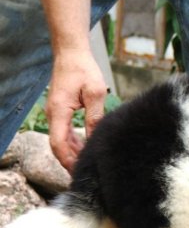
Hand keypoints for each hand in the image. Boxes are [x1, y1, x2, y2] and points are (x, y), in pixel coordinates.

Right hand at [46, 49, 106, 171]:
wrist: (71, 52)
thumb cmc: (83, 69)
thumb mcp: (95, 93)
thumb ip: (95, 117)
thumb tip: (95, 138)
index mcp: (59, 111)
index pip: (58, 143)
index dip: (68, 160)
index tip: (78, 172)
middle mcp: (53, 114)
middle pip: (58, 145)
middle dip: (69, 161)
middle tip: (85, 174)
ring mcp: (55, 112)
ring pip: (60, 140)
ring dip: (71, 153)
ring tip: (86, 165)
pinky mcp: (60, 110)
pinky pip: (64, 131)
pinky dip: (72, 143)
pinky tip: (84, 149)